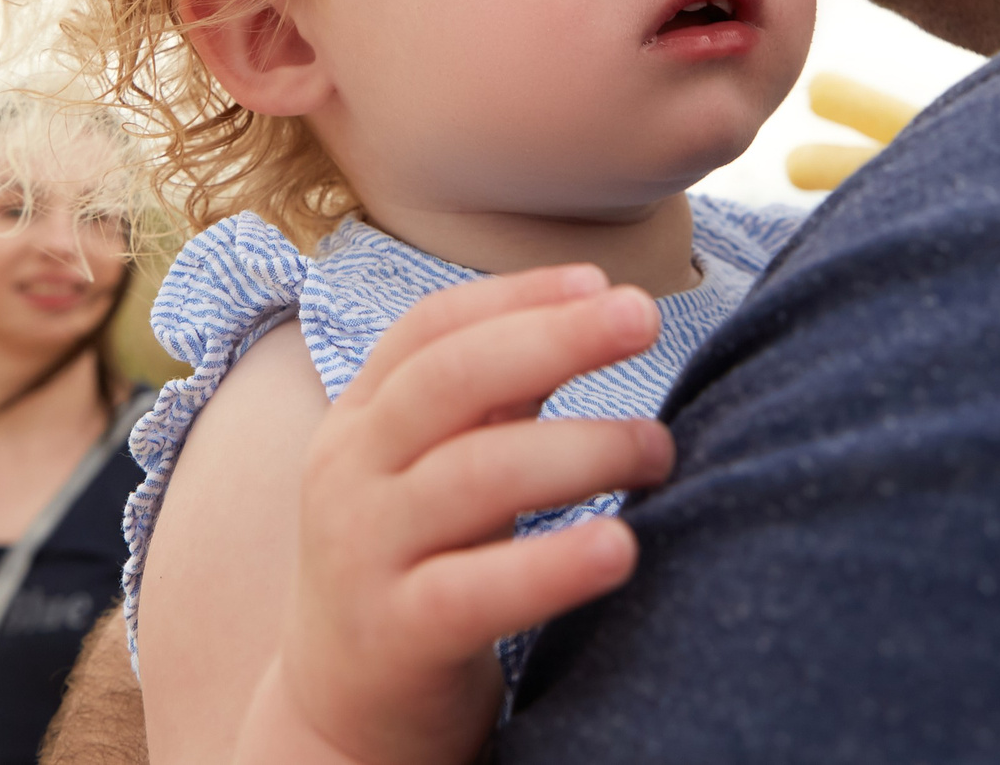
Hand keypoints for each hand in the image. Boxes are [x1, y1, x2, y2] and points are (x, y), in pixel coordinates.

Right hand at [231, 265, 673, 764]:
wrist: (340, 717)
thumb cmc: (415, 567)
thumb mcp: (433, 471)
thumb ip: (494, 399)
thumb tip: (592, 308)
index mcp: (360, 421)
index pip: (429, 329)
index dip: (516, 295)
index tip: (602, 281)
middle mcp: (349, 474)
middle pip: (447, 380)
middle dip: (551, 338)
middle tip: (644, 319)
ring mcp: (364, 554)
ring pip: (473, 476)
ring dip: (580, 449)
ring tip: (659, 449)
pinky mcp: (395, 636)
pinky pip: (474, 591)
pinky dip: (550, 565)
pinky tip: (618, 548)